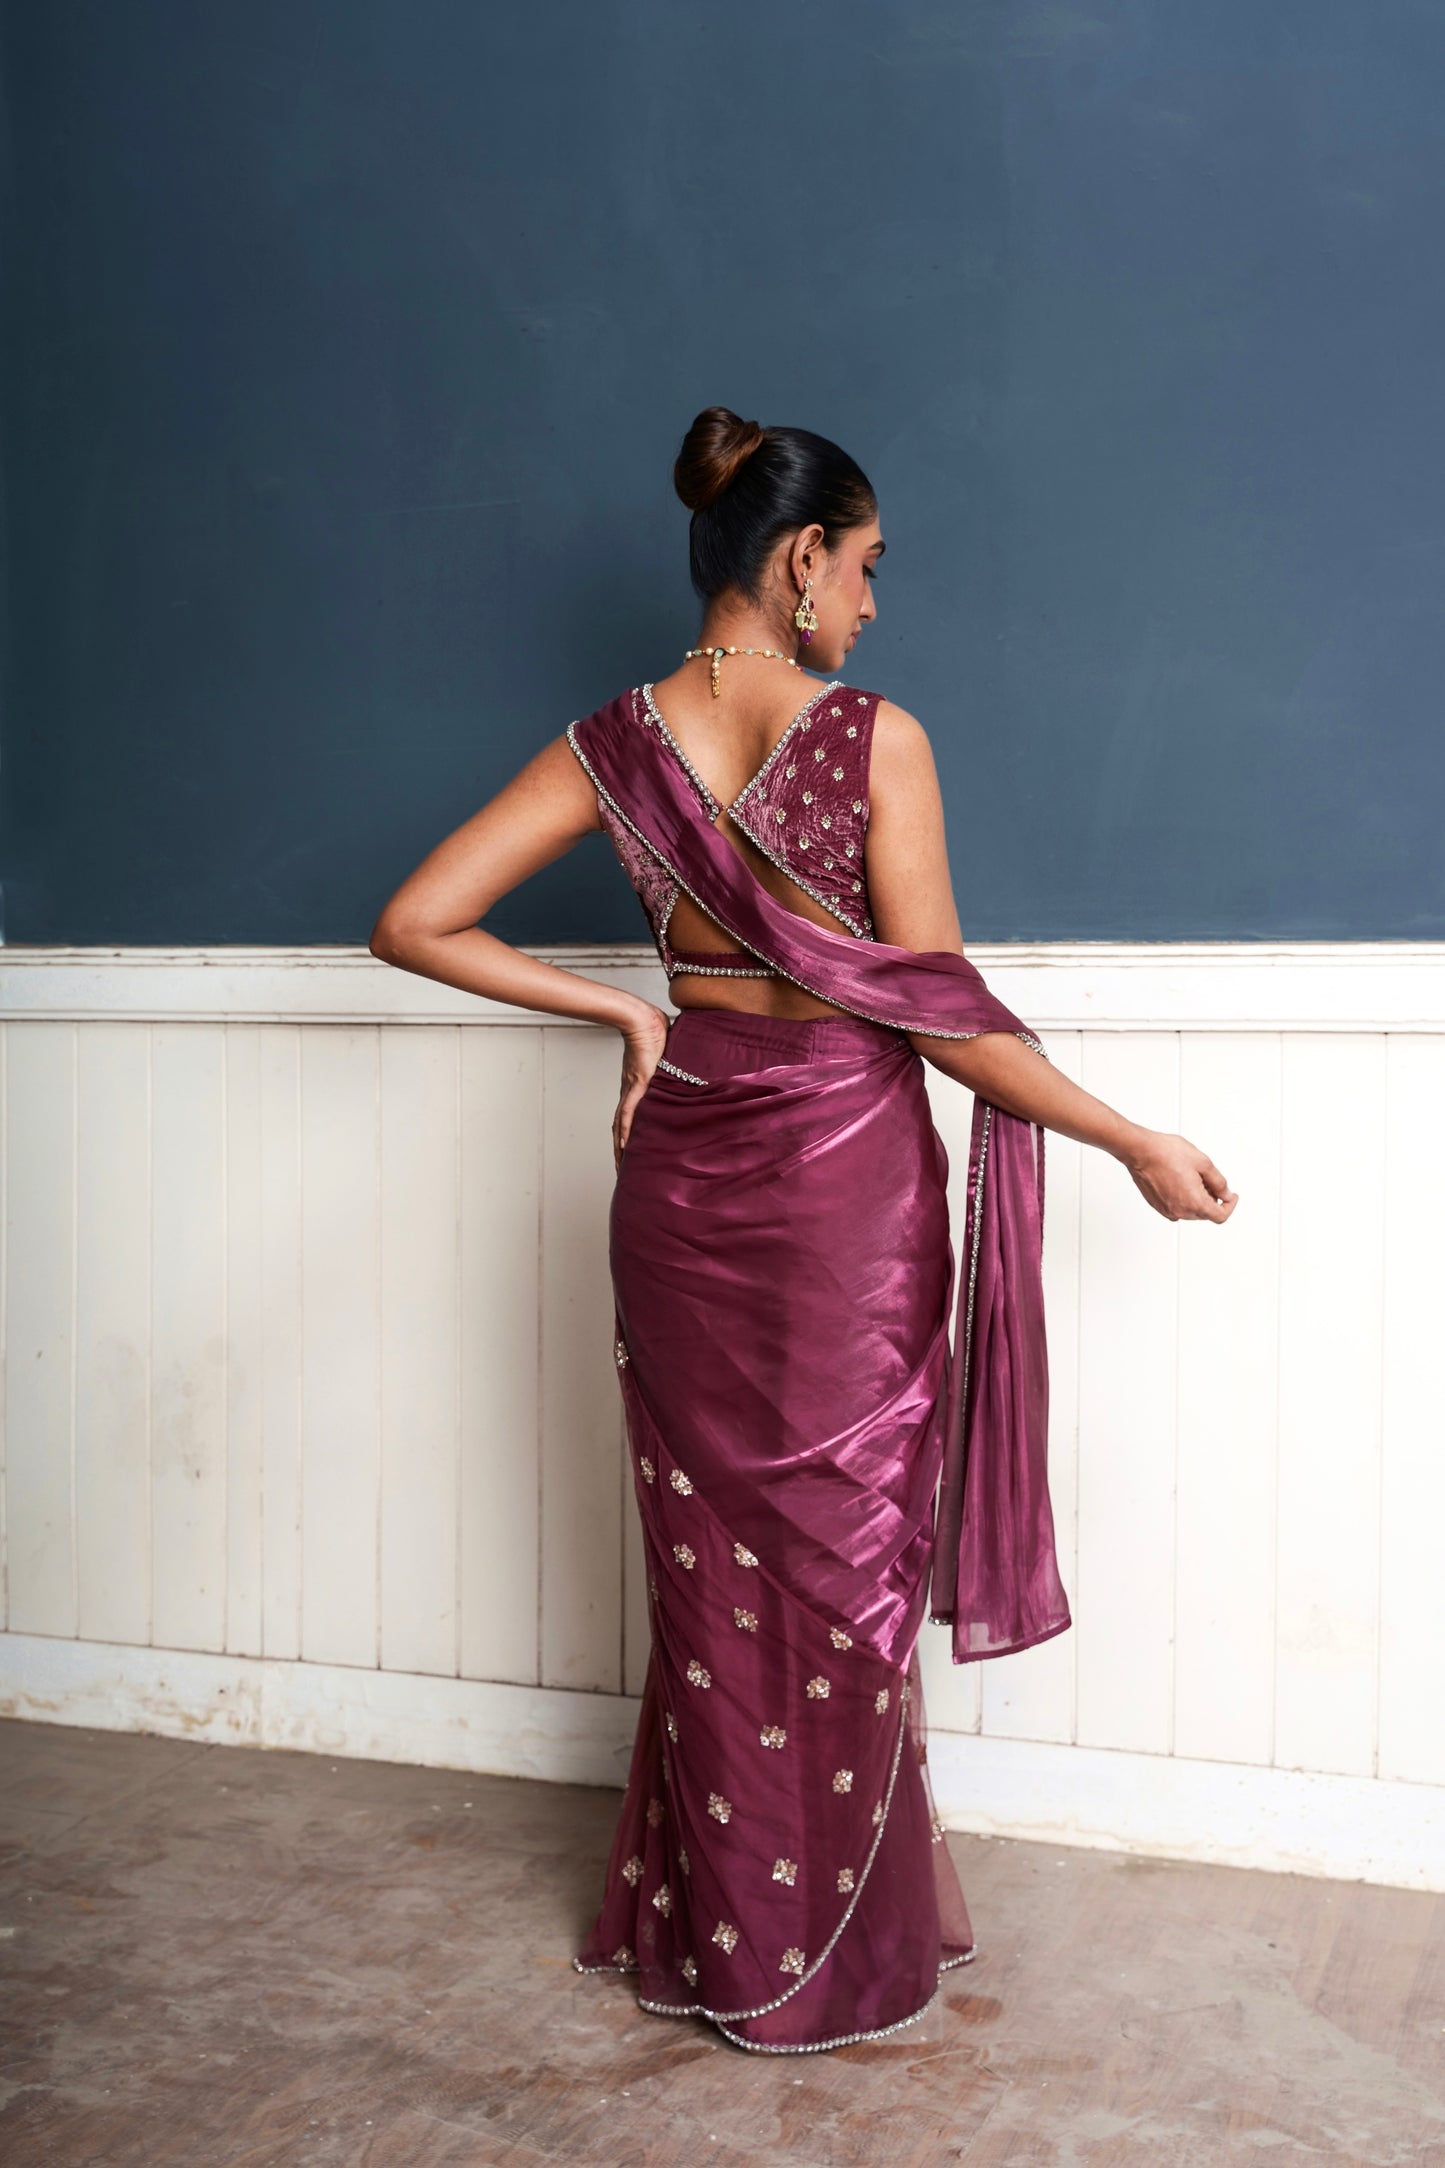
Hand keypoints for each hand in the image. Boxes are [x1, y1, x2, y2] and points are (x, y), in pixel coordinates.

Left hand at [613, 1003, 670, 1170]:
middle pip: (624, 1129)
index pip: (633, 1118)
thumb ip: (679, 1067)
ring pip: (623, 1127)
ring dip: (621, 1148)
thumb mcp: (671, 1057)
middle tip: (624, 1171)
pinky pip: (628, 1114)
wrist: (645, 1021)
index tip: (633, 1154)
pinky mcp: (636, 1086)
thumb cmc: (656, 1032)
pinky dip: (625, 1132)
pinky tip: (623, 1149)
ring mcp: (632, 1091)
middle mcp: (632, 1094)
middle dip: (623, 1151)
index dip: (632, 1137)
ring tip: (622, 1169)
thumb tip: (697, 1067)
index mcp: (639, 1089)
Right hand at [1123, 1130, 1237, 1223]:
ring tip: (1191, 1176)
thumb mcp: (1203, 1163)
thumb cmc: (1166, 1153)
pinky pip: (1177, 1208)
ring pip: (1191, 1211)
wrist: (1141, 1151)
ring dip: (1196, 1199)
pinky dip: (1183, 1199)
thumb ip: (1219, 1182)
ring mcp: (1167, 1210)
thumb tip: (1225, 1193)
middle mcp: (1180, 1211)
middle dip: (1212, 1199)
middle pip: (1205, 1214)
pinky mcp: (1157, 1205)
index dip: (1230, 1206)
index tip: (1231, 1197)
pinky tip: (1180, 1181)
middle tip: (1209, 1180)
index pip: (1220, 1216)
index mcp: (1194, 1202)